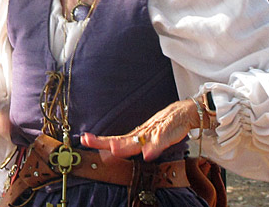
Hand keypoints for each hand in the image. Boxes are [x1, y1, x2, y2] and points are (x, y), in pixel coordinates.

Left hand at [80, 99, 198, 161]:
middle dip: (104, 142)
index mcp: (136, 136)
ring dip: (126, 146)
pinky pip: (159, 141)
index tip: (83, 139)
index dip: (99, 141)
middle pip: (120, 140)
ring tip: (114, 150)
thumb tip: (122, 152)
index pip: (114, 140)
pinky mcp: (166, 133)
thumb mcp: (149, 138)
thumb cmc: (166, 125)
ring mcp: (153, 133)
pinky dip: (153, 148)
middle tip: (89, 141)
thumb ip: (138, 145)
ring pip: (137, 141)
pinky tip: (147, 155)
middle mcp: (141, 134)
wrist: (184, 112)